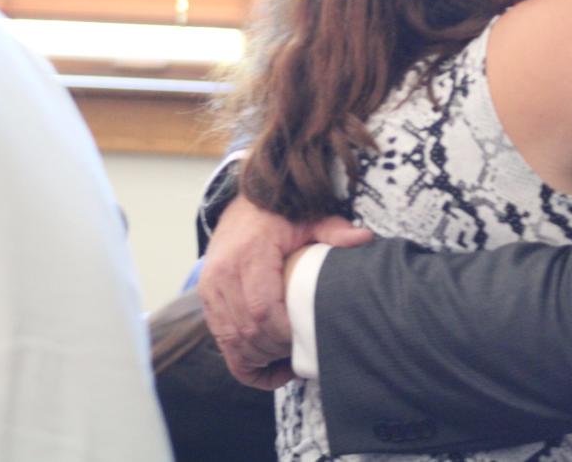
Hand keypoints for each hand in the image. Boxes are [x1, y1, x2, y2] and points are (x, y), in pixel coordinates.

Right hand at [197, 194, 372, 388]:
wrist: (245, 204)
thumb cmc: (281, 215)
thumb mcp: (310, 218)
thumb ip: (334, 231)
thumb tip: (364, 238)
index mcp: (249, 254)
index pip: (262, 310)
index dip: (285, 333)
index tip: (308, 337)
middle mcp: (222, 274)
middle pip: (247, 331)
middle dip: (276, 349)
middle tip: (304, 349)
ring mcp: (209, 288)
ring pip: (232, 340)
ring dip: (261, 357)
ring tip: (290, 357)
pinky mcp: (206, 299)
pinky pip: (221, 341)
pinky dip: (243, 359)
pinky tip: (268, 366)